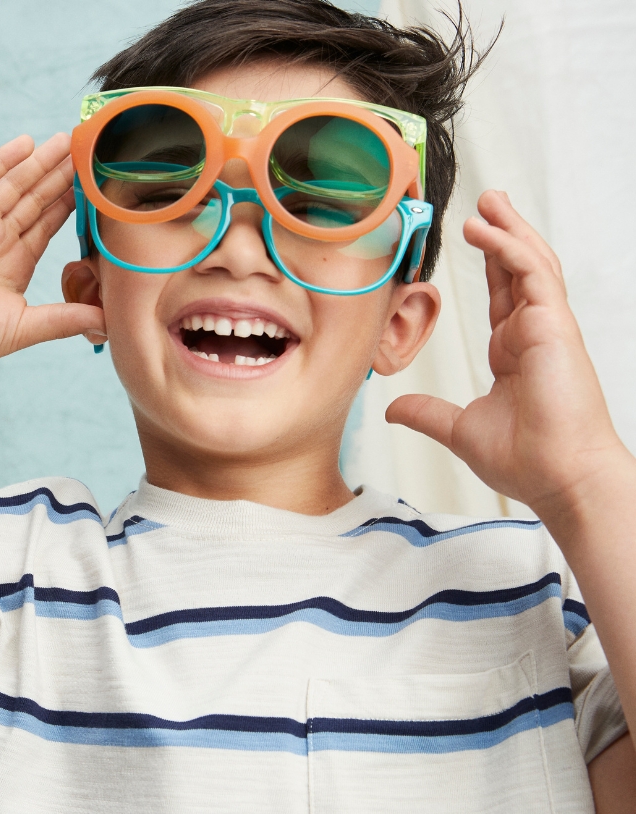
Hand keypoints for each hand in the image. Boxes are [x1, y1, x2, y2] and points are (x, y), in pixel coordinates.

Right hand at [0, 134, 105, 380]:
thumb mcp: (26, 327)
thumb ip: (65, 318)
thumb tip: (107, 320)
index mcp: (17, 262)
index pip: (50, 224)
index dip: (71, 204)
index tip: (97, 186)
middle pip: (36, 198)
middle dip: (60, 175)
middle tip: (86, 151)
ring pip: (14, 184)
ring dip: (39, 162)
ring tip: (66, 141)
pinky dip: (1, 160)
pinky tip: (26, 144)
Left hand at [386, 190, 626, 516]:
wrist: (556, 478)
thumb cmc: (523, 459)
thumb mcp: (458, 429)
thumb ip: (426, 412)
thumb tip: (392, 408)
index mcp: (514, 352)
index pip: (502, 295)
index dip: (490, 263)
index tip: (473, 236)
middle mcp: (531, 334)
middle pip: (519, 269)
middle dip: (503, 231)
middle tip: (486, 202)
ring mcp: (546, 327)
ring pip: (530, 263)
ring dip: (508, 228)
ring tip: (488, 200)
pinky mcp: (554, 325)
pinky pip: (532, 274)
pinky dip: (508, 248)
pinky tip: (486, 230)